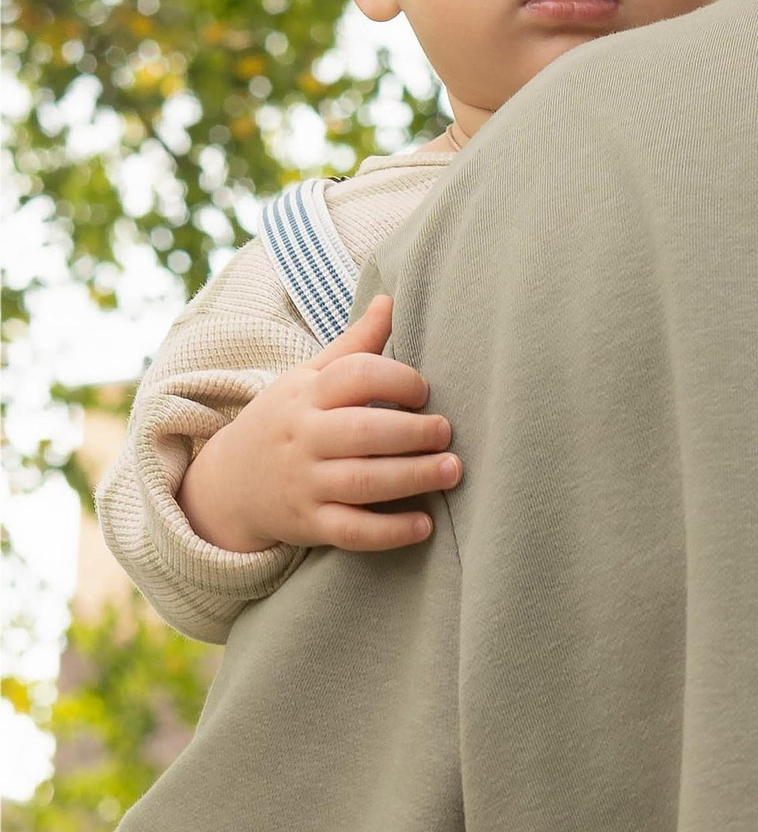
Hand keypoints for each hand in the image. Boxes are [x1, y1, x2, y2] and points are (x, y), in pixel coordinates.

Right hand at [178, 297, 461, 554]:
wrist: (229, 482)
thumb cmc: (287, 420)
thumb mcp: (307, 378)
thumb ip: (352, 346)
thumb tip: (390, 299)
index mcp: (307, 394)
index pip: (354, 376)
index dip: (397, 379)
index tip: (423, 391)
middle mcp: (305, 437)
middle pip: (363, 431)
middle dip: (413, 431)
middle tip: (447, 432)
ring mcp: (305, 483)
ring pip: (363, 481)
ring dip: (414, 477)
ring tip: (452, 471)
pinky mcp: (310, 524)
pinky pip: (353, 531)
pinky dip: (391, 532)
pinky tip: (425, 525)